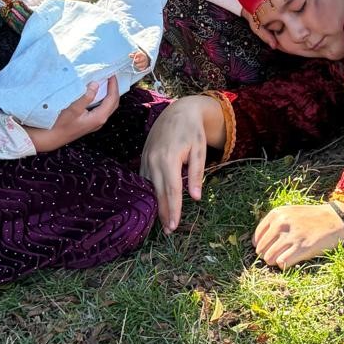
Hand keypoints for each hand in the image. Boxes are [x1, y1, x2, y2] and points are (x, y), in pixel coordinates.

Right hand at [26, 77, 119, 153]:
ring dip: (109, 94)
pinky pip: (102, 109)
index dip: (113, 85)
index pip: (112, 98)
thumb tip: (96, 84)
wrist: (53, 137)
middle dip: (114, 89)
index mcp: (99, 117)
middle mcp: (100, 120)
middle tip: (111, 77)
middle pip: (113, 103)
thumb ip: (86, 97)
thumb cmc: (61, 124)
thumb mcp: (73, 109)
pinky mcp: (91, 122)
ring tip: (106, 83)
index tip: (112, 74)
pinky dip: (103, 99)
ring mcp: (96, 122)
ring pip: (109, 106)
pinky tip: (98, 93)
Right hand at [139, 94, 226, 231]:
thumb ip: (198, 173)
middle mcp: (154, 160)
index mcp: (169, 158)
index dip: (173, 209)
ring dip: (156, 205)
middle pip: (158, 192)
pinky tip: (153, 204)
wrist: (178, 111)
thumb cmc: (192, 131)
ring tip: (162, 223)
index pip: (172, 190)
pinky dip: (149, 193)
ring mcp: (146, 159)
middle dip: (164, 213)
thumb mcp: (199, 149)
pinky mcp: (144, 158)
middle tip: (169, 232)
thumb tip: (196, 197)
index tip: (174, 226)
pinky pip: (144, 179)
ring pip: (150, 187)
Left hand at [253, 201, 343, 267]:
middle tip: (279, 255)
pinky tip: (292, 260)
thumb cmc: (313, 218)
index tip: (271, 249)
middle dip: (268, 255)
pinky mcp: (302, 248)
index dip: (262, 246)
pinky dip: (284, 265)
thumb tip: (258, 245)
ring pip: (269, 258)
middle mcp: (281, 223)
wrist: (337, 219)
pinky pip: (282, 263)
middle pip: (261, 250)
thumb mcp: (291, 213)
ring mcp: (291, 236)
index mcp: (277, 214)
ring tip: (286, 258)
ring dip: (276, 262)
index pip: (257, 238)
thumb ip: (274, 224)